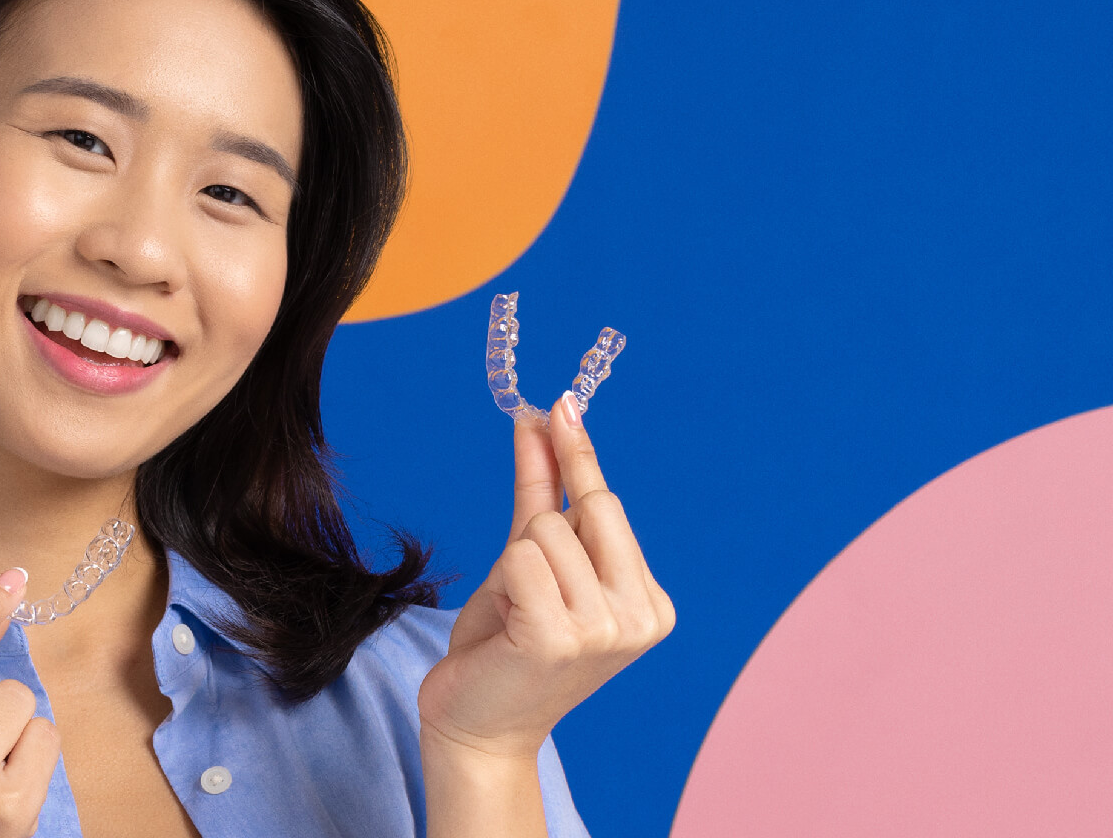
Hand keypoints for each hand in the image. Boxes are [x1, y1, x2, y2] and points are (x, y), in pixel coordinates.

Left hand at [418, 392, 675, 762]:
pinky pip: (520, 558)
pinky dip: (503, 583)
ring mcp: (607, 629)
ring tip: (516, 616)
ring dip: (514, 565)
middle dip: (539, 529)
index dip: (577, 456)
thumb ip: (542, 490)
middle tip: (524, 585)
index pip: (607, 504)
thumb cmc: (506, 643)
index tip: (562, 403)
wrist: (478, 723)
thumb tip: (544, 421)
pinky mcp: (562, 637)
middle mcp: (641, 615)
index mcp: (648, 600)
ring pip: (542, 531)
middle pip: (583, 509)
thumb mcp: (528, 559)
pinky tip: (510, 626)